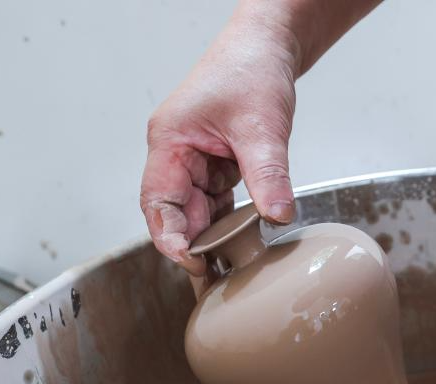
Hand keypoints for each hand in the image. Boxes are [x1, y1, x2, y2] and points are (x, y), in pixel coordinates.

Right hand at [140, 15, 300, 274]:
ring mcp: (196, 162)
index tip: (193, 261)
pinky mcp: (218, 166)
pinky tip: (241, 247)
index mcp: (169, 142)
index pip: (158, 201)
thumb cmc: (251, 71)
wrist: (267, 49)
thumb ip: (268, 173)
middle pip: (177, 213)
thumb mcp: (262, 127)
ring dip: (213, 240)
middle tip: (216, 282)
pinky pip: (219, 204)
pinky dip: (230, 225)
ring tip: (228, 274)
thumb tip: (278, 215)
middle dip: (194, 247)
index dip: (171, 236)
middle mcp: (176, 155)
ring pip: (199, 212)